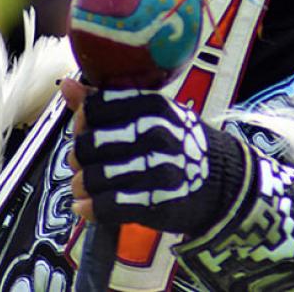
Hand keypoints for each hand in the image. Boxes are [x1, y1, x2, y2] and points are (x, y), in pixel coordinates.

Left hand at [61, 78, 246, 235]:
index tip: (89, 131)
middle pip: (86, 145)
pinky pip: (106, 206)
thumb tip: (68, 85)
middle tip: (84, 164)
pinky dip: (90, 209)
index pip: (94, 108)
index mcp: (152, 105)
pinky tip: (88, 207)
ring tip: (86, 188)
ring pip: (91, 178)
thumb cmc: (181, 143)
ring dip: (81, 186)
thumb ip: (108, 101)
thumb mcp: (153, 113)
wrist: (225, 182)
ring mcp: (156, 169)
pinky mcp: (156, 203)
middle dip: (78, 158)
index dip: (82, 123)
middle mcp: (154, 134)